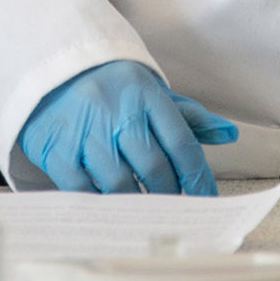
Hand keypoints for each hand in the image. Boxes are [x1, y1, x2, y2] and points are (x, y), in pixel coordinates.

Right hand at [17, 60, 237, 195]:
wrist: (51, 64)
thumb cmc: (111, 86)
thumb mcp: (150, 91)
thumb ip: (188, 116)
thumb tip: (229, 135)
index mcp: (146, 95)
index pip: (181, 143)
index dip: (198, 178)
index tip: (205, 201)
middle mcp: (117, 111)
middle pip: (154, 167)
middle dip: (169, 196)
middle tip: (175, 214)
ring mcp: (84, 130)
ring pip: (119, 182)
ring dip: (136, 205)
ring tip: (146, 216)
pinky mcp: (55, 148)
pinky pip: (82, 189)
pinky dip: (99, 204)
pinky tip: (110, 211)